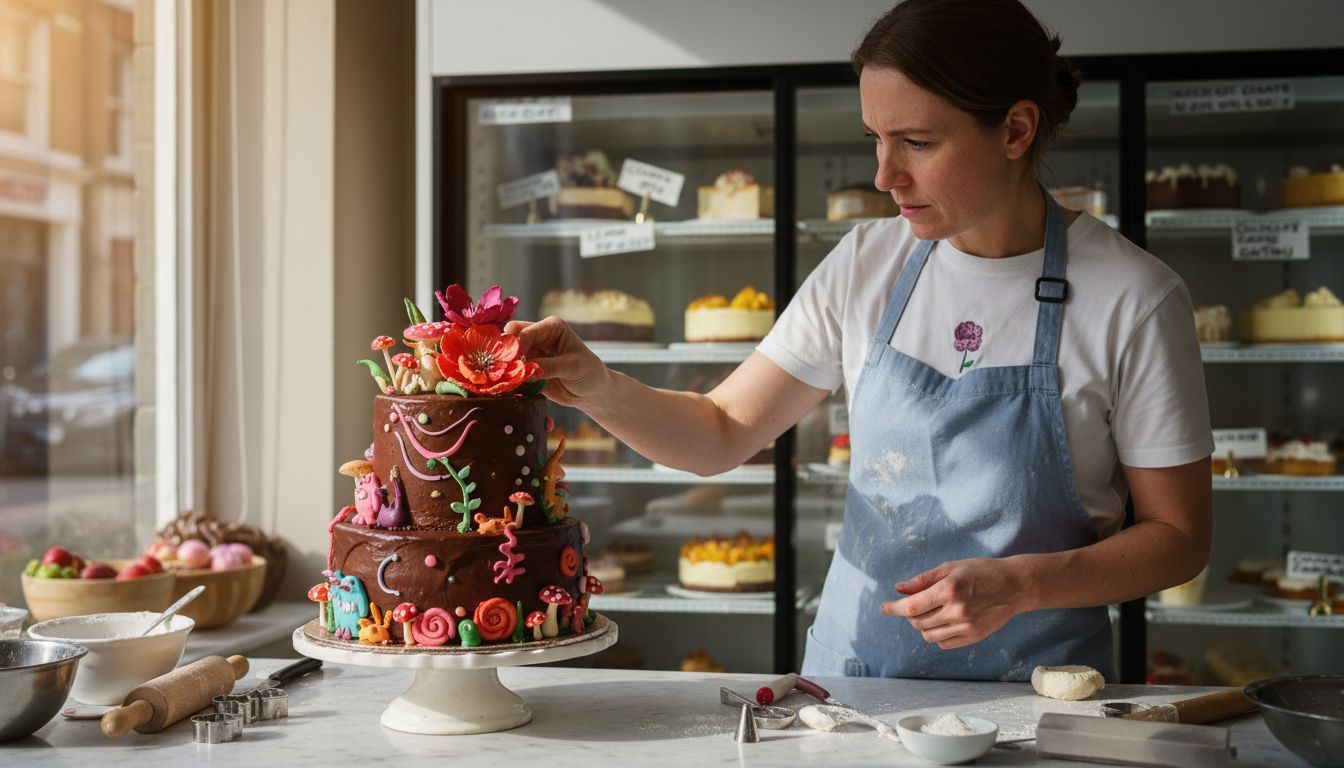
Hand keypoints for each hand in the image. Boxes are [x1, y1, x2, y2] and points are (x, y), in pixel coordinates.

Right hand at [505, 316, 609, 406]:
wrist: (592, 392)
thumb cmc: (589, 372)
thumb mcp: (573, 368)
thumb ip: (549, 367)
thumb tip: (525, 370)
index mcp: (551, 327)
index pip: (525, 331)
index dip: (516, 345)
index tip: (513, 361)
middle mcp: (538, 337)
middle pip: (510, 339)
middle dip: (505, 354)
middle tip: (504, 369)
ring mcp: (531, 353)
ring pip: (508, 356)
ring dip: (505, 367)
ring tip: (506, 379)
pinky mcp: (527, 370)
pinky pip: (511, 372)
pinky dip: (508, 378)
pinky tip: (508, 386)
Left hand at [879, 558, 1030, 649]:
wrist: (1014, 586)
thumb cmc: (981, 571)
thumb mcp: (951, 568)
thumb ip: (923, 580)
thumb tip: (898, 589)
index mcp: (949, 590)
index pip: (911, 606)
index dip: (893, 608)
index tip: (884, 608)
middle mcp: (956, 611)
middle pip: (917, 622)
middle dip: (909, 614)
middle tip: (914, 603)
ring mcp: (966, 627)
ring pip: (928, 635)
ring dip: (921, 625)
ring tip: (929, 612)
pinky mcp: (973, 637)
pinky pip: (943, 643)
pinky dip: (936, 635)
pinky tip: (942, 622)